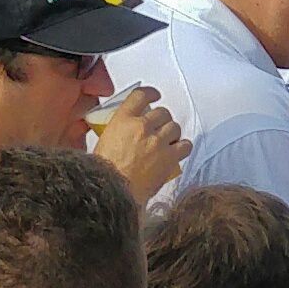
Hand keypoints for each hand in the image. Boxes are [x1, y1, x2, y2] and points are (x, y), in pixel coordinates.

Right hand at [90, 84, 190, 201]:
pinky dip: (183, 147)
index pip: (140, 96)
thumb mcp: (102, 144)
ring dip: (172, 133)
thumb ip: (116, 133)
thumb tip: (122, 132)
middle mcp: (142, 126)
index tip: (155, 96)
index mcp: (122, 121)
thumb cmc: (102, 174)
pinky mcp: (169, 157)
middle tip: (158, 129)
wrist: (112, 194)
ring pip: (174, 126)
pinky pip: (185, 145)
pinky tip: (177, 151)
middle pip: (161, 112)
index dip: (151, 93)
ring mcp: (157, 141)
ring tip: (167, 142)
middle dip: (162, 120)